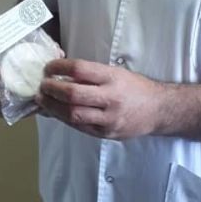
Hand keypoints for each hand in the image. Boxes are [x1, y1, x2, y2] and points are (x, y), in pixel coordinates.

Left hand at [35, 58, 164, 139]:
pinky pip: (79, 126)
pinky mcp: (106, 133)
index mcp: (113, 77)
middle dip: (51, 89)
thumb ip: (92, 75)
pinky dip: (64, 118)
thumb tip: (61, 74)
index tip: (49, 67)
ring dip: (52, 107)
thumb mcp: (117, 73)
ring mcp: (108, 118)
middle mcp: (111, 97)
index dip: (59, 67)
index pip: (80, 69)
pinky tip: (56, 112)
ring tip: (43, 100)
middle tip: (42, 85)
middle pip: (73, 94)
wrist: (158, 110)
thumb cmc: (135, 88)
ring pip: (72, 114)